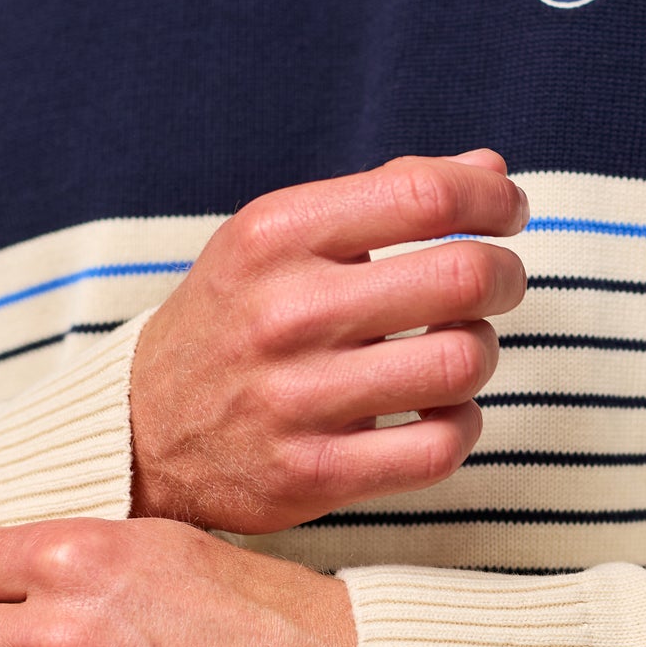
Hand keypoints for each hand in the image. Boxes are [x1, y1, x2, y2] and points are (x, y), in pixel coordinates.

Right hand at [130, 150, 527, 531]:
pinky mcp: (312, 474)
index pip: (424, 194)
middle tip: (497, 283)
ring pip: (461, 363)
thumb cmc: (233, 319)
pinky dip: (461, 425)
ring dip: (480, 353)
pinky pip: (439, 448)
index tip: (507, 212)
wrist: (138, 428)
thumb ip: (385, 196)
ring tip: (457, 349)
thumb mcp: (280, 237)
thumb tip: (492, 172)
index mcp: (276, 235)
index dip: (491, 199)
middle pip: (462, 277)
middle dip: (504, 275)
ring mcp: (296, 399)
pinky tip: (440, 412)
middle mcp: (284, 313)